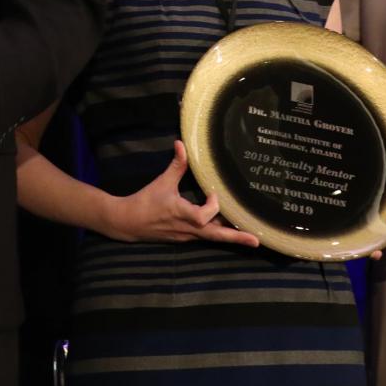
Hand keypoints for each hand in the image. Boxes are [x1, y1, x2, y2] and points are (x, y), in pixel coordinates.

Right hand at [99, 140, 259, 246]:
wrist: (128, 222)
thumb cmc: (146, 201)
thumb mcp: (162, 182)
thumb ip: (176, 165)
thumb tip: (181, 144)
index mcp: (185, 216)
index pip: (207, 214)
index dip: (214, 203)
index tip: (212, 193)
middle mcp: (189, 230)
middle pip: (217, 236)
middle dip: (237, 238)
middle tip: (257, 241)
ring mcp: (187, 236)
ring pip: (212, 238)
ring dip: (228, 236)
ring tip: (247, 237)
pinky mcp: (183, 238)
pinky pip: (203, 237)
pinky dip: (214, 233)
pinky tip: (221, 229)